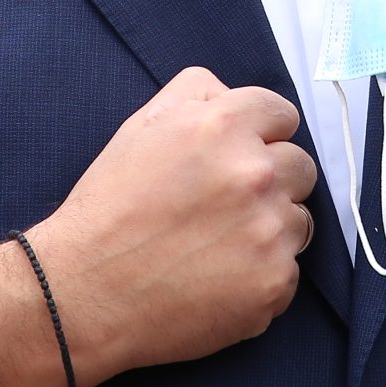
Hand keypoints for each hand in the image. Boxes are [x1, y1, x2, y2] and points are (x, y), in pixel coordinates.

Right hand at [0, 67, 316, 386]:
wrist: (85, 291)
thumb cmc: (108, 208)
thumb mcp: (142, 126)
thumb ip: (196, 94)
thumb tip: (232, 97)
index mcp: (223, 126)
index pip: (283, 115)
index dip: (263, 135)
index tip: (244, 156)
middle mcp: (254, 173)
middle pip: (301, 167)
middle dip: (272, 182)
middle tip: (228, 206)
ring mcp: (268, 231)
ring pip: (298, 221)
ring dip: (270, 230)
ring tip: (217, 246)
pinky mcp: (273, 283)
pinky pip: (288, 272)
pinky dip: (260, 277)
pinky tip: (217, 280)